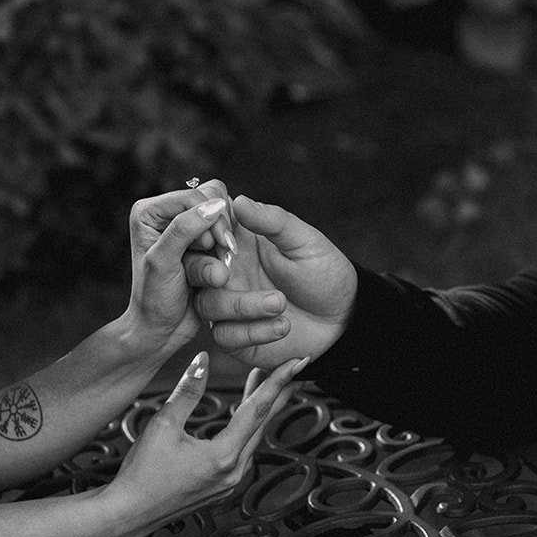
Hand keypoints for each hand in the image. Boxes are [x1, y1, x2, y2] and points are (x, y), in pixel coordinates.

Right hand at [106, 350, 308, 536]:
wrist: (129, 512)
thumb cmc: (142, 472)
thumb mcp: (163, 425)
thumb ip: (187, 391)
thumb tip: (203, 360)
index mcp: (223, 456)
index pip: (258, 409)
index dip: (278, 381)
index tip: (298, 362)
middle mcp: (233, 471)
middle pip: (262, 423)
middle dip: (278, 392)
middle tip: (294, 367)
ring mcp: (229, 482)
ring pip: (254, 437)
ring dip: (260, 409)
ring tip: (264, 382)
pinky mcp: (222, 486)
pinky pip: (243, 451)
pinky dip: (247, 428)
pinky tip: (243, 415)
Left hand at [122, 179, 237, 347]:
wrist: (160, 331)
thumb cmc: (153, 299)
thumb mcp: (163, 262)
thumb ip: (184, 230)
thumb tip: (214, 205)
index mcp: (150, 212)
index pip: (193, 196)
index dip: (211, 218)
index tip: (214, 246)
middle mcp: (168, 216)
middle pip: (212, 201)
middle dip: (220, 231)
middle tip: (221, 255)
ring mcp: (188, 231)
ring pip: (224, 221)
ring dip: (224, 249)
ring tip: (215, 274)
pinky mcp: (203, 246)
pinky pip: (227, 239)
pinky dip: (226, 258)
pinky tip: (216, 277)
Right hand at [187, 194, 356, 368]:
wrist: (343, 319)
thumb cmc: (325, 273)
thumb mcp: (304, 241)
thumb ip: (273, 221)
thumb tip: (238, 200)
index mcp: (238, 241)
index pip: (203, 227)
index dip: (203, 229)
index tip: (221, 237)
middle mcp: (227, 271)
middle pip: (193, 267)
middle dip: (207, 271)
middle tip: (227, 274)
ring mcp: (228, 304)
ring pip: (207, 304)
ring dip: (242, 306)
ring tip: (281, 303)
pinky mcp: (235, 336)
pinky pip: (224, 336)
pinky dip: (253, 332)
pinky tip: (282, 326)